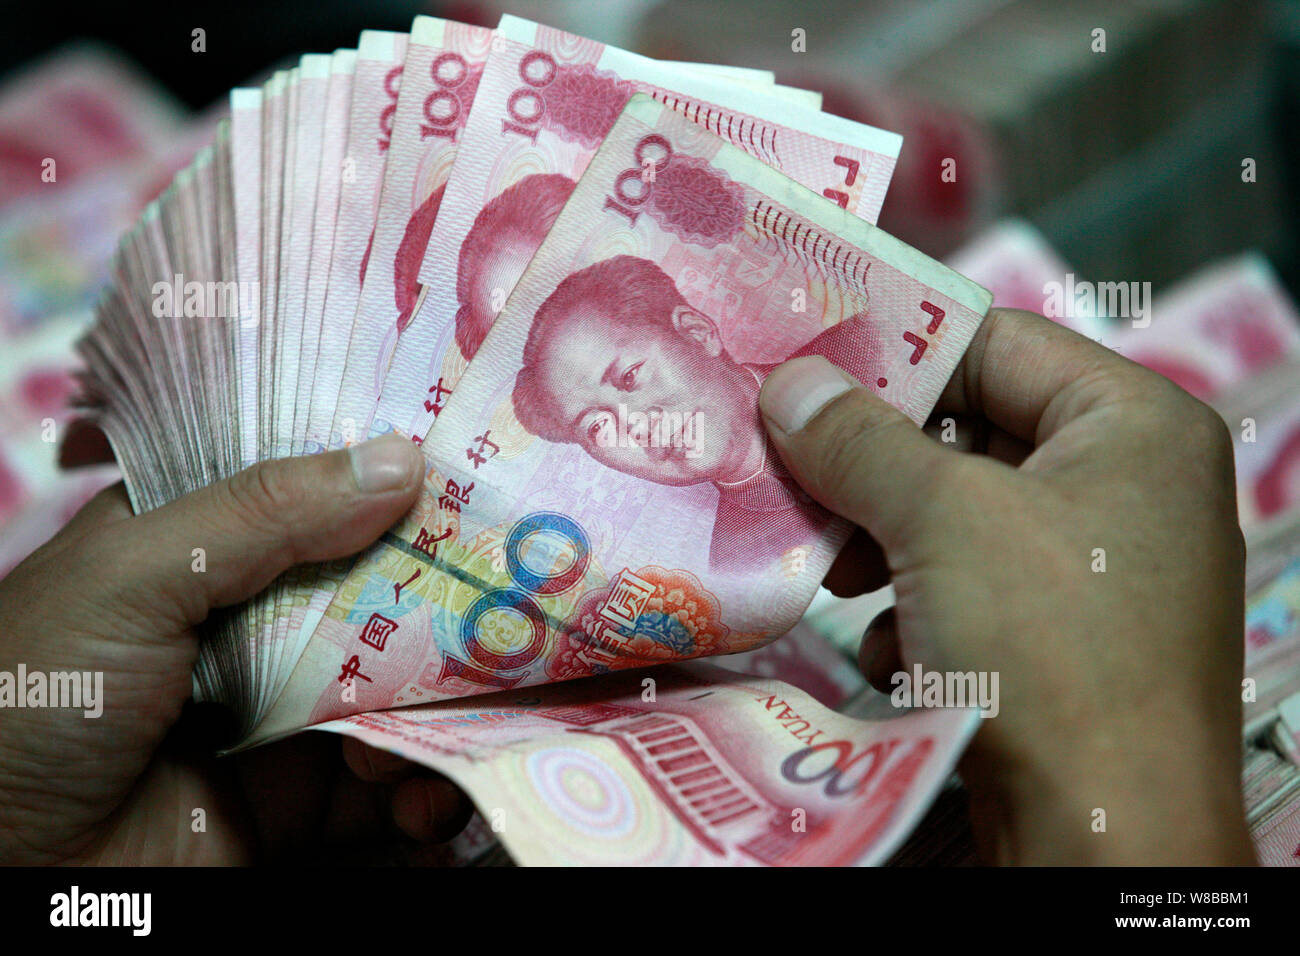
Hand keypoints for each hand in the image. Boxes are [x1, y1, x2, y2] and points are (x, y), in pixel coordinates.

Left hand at [0, 435, 470, 864]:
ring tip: (459, 715)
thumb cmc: (31, 692)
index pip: (317, 485)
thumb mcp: (134, 572)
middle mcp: (256, 618)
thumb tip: (405, 460)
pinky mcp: (301, 801)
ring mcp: (284, 710)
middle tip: (521, 585)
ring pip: (402, 687)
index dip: (394, 471)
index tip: (480, 454)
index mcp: (207, 540)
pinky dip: (423, 791)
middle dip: (448, 589)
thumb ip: (266, 514)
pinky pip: (389, 785)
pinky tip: (425, 798)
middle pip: (380, 586)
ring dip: (446, 702)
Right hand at [759, 308, 1254, 864]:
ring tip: (835, 573)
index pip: (995, 341)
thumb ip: (858, 439)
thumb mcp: (941, 519)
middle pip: (971, 431)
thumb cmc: (1047, 645)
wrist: (1102, 833)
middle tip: (796, 473)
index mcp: (1132, 424)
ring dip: (886, 542)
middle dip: (877, 466)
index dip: (893, 348)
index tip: (801, 363)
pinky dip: (922, 607)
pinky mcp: (1068, 638)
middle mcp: (1129, 485)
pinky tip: (897, 650)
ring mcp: (1101, 567)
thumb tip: (789, 384)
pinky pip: (975, 584)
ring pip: (961, 515)